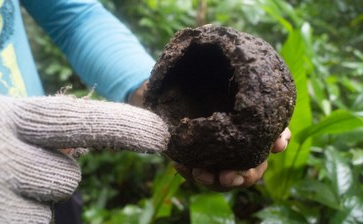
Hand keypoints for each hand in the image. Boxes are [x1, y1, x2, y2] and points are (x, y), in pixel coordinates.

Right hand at [0, 93, 168, 222]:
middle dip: (47, 179)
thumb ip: (44, 131)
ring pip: (40, 216)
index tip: (160, 135)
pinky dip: (10, 219)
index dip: (121, 126)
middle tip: (10, 171)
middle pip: (64, 180)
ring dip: (23, 207)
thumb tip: (80, 150)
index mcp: (5, 117)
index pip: (74, 119)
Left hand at [129, 81, 290, 190]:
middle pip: (254, 164)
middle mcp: (235, 136)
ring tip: (201, 174)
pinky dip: (194, 174)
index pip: (270, 133)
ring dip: (219, 180)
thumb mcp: (195, 69)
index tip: (277, 142)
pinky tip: (182, 165)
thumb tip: (215, 43)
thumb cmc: (181, 79)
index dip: (277, 139)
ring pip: (230, 175)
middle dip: (247, 173)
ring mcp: (218, 151)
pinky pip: (202, 175)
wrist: (155, 93)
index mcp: (243, 118)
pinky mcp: (198, 159)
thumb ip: (211, 65)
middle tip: (231, 174)